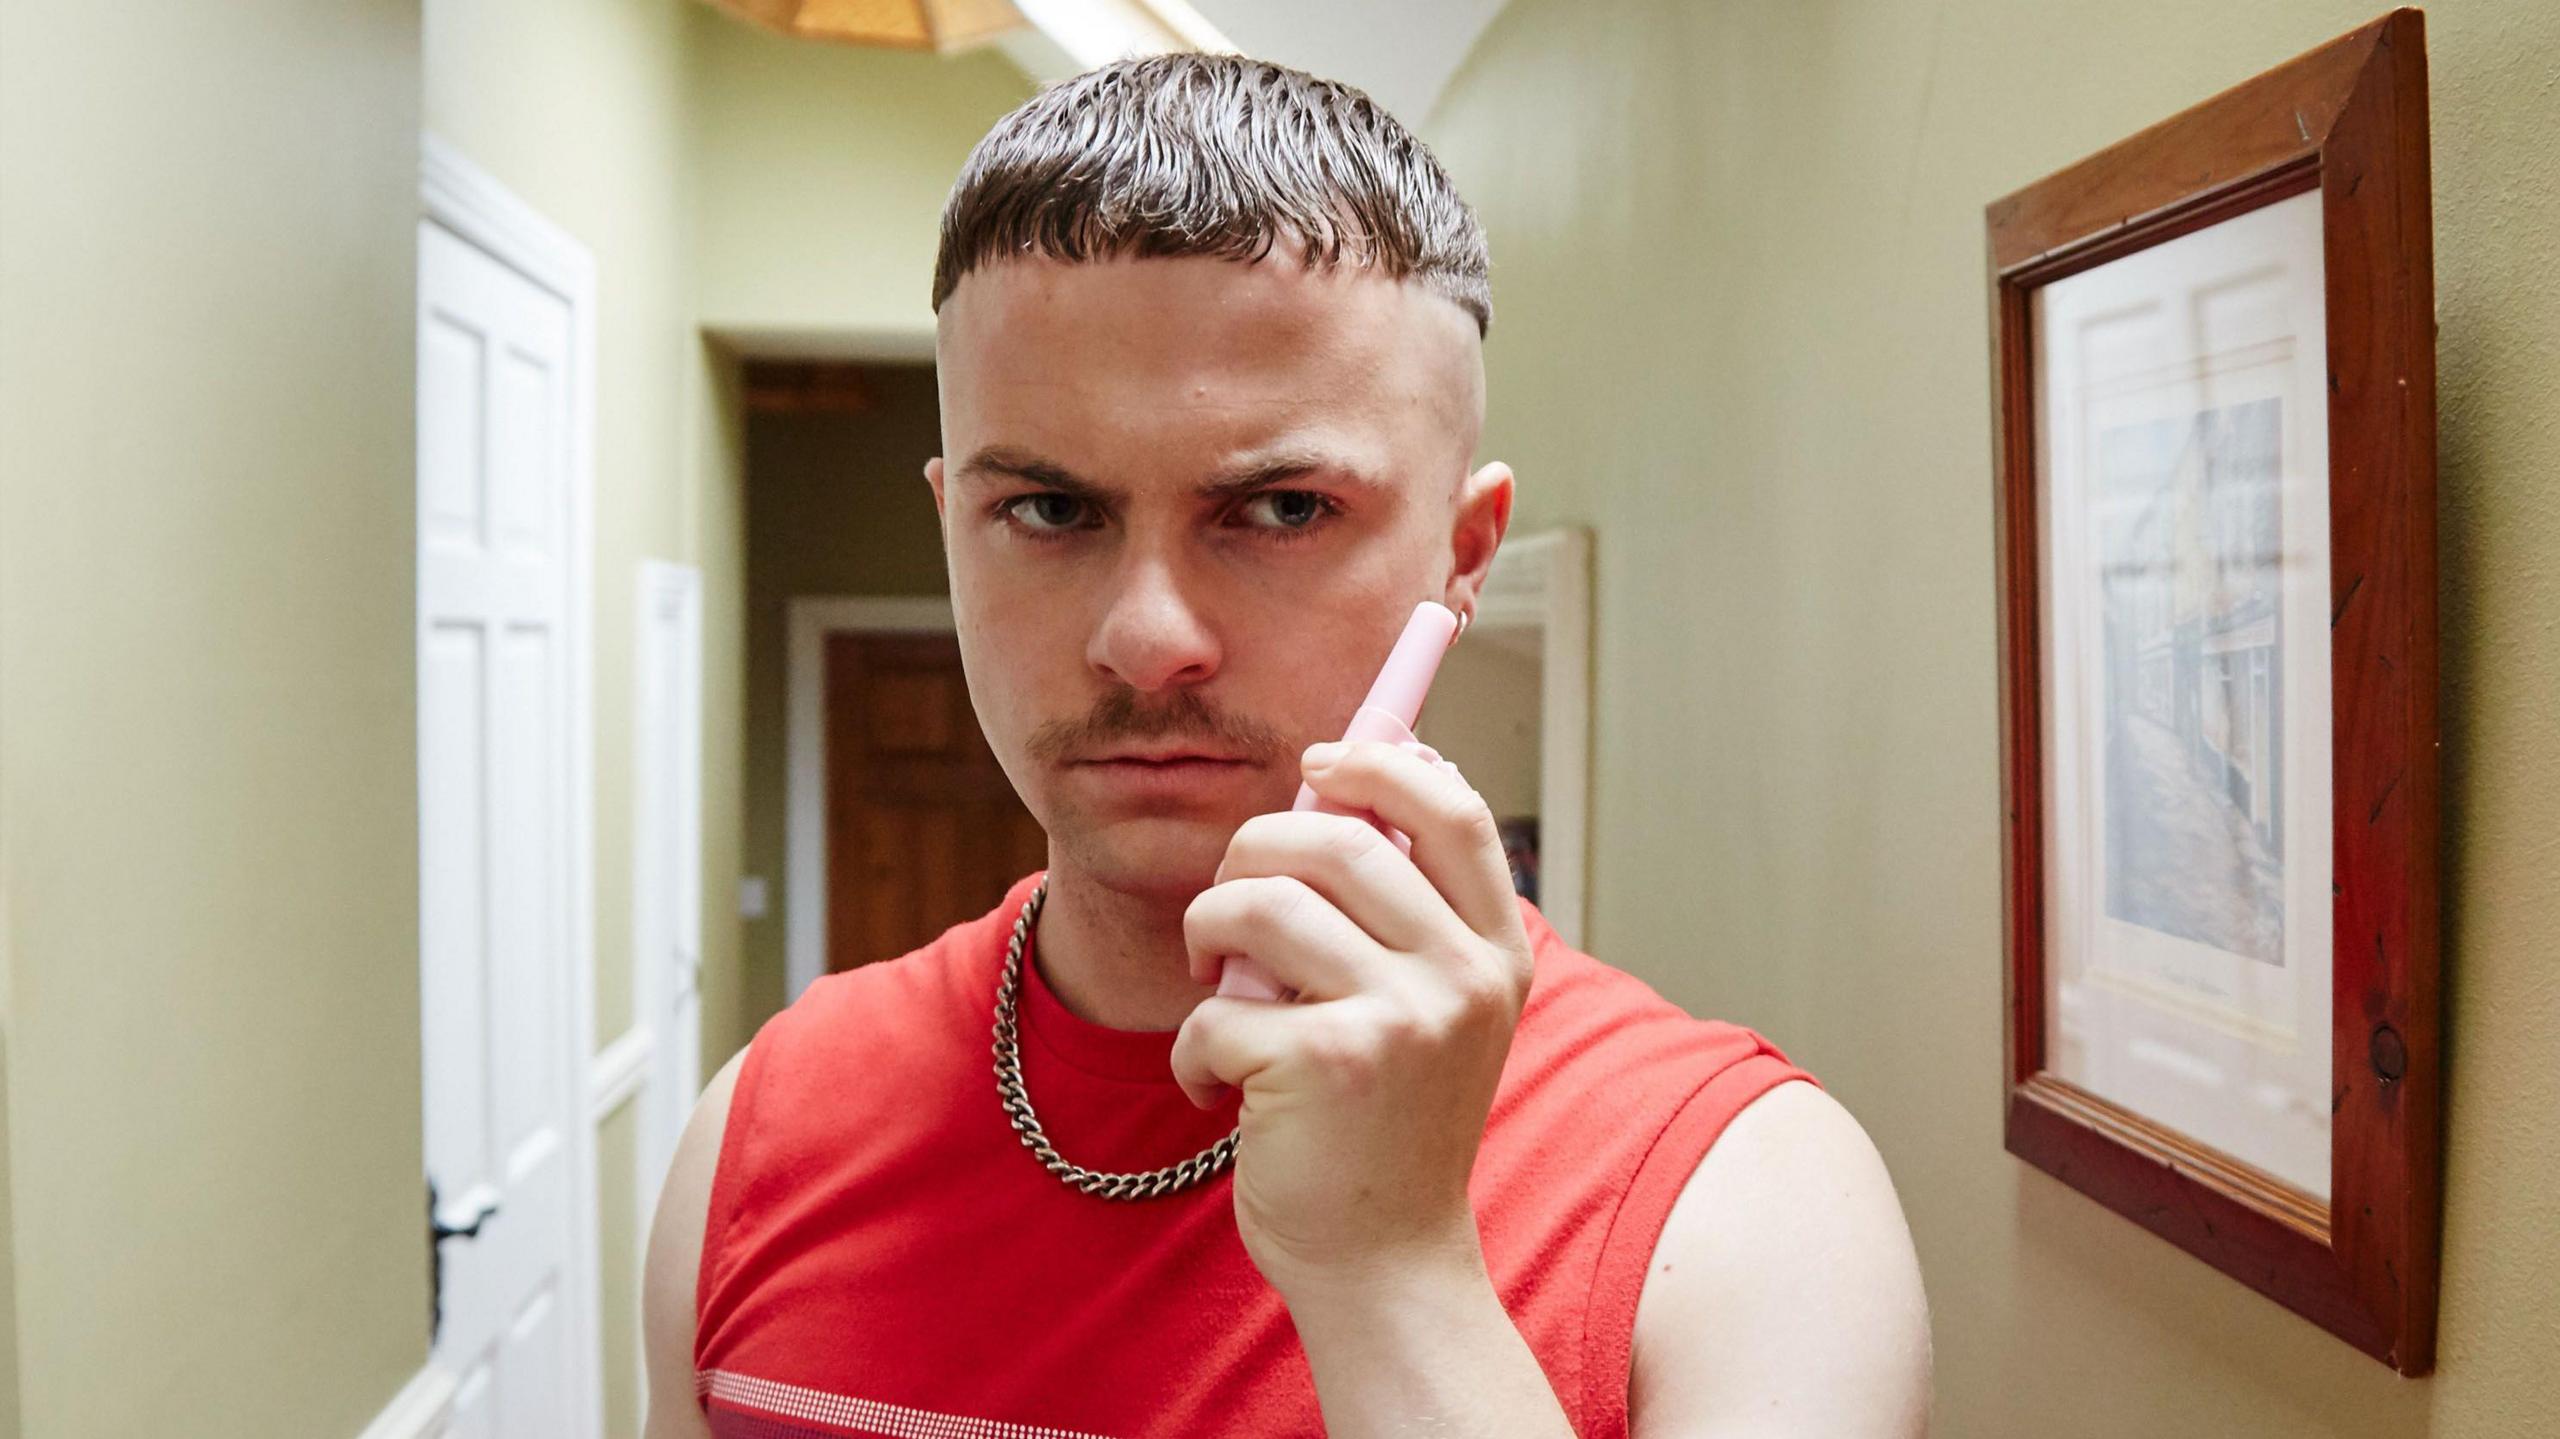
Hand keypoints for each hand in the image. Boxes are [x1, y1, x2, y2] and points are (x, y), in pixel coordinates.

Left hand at [1171, 738, 1535, 1301]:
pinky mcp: (1322, 1064)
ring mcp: (1397, 1018)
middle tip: (1227, 910)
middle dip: (1248, 854)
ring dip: (1207, 939)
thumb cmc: (1388, 1124)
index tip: (1319, 762)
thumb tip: (1367, 767)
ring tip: (1213, 992)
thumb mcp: (1433, 1008)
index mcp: (1494, 953)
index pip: (1449, 808)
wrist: (1385, 1263)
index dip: (1378, 761)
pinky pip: (1213, 1009)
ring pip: (1256, 904)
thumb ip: (1408, 908)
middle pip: (1331, 837)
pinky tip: (1216, 1089)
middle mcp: (1460, 977)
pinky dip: (1192, 1050)